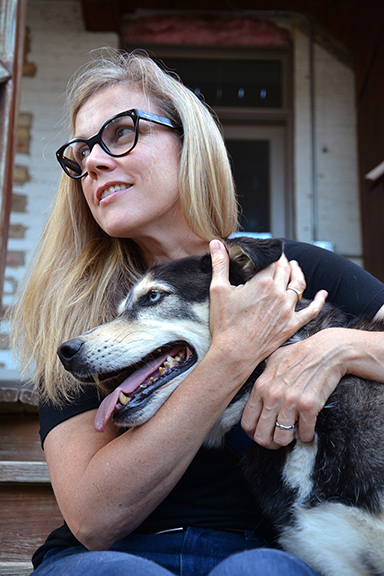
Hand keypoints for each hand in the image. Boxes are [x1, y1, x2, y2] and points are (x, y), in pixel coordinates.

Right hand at [208, 239, 326, 385]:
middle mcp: (278, 293)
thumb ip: (219, 264)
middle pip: (284, 270)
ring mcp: (287, 310)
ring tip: (294, 266)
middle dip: (282, 261)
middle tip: (278, 257)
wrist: (234, 354)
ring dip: (297, 273)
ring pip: (298, 285)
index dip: (268, 254)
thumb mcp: (218, 290)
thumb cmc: (225, 324)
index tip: (266, 250)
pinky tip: (322, 293)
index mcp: (262, 282)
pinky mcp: (291, 325)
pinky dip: (318, 301)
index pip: (270, 260)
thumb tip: (216, 242)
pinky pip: (311, 311)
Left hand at [241, 329, 346, 448]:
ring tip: (292, 434)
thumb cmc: (300, 354)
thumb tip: (256, 394)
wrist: (327, 351)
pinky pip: (304, 434)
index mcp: (261, 387)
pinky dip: (306, 435)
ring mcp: (291, 402)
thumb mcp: (273, 361)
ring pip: (281, 439)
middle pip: (261, 436)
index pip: (247, 422)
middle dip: (268, 442)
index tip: (261, 434)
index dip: (252, 433)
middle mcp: (273, 396)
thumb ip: (263, 378)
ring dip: (287, 440)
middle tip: (277, 439)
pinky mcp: (309, 407)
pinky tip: (307, 429)